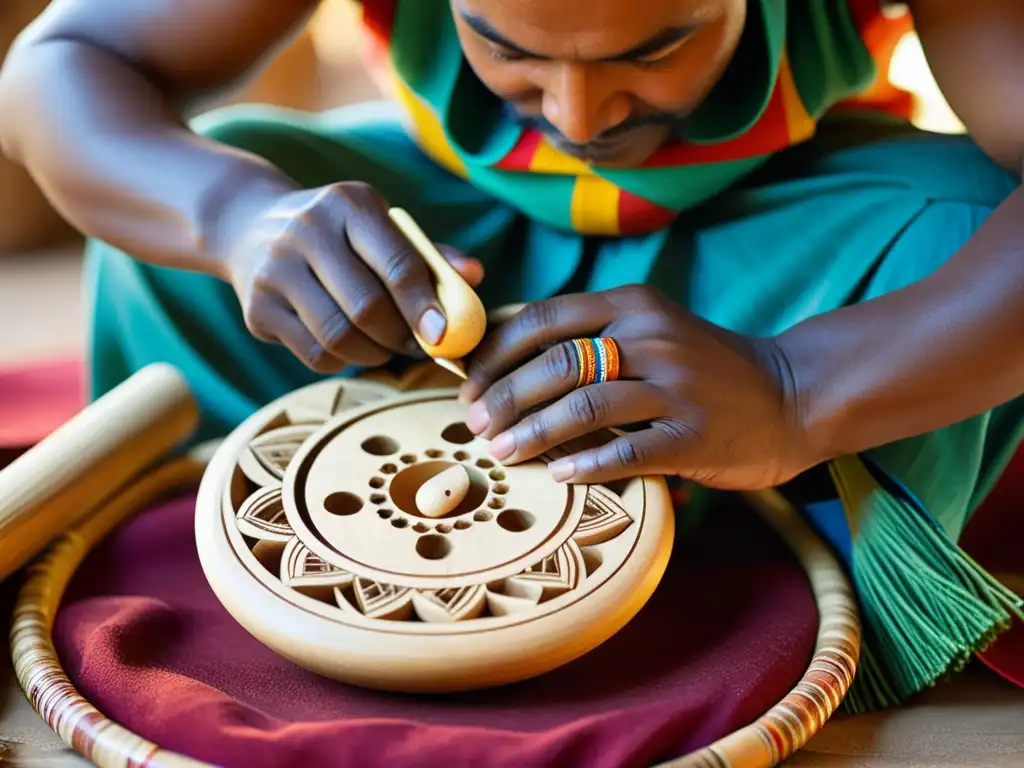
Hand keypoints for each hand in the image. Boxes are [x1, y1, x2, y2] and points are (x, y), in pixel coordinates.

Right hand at [225, 182, 482, 371]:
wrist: (250, 226)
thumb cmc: (339, 235)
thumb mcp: (380, 229)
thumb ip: (428, 255)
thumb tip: (476, 275)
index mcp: (349, 204)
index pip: (397, 263)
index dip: (424, 305)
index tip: (443, 335)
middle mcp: (306, 231)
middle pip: (367, 307)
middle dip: (401, 336)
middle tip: (418, 346)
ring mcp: (274, 270)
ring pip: (339, 336)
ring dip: (374, 354)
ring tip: (385, 346)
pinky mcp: (257, 309)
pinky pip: (314, 354)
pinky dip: (343, 361)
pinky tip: (350, 346)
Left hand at [458, 286, 812, 489]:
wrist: (790, 393)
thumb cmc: (704, 366)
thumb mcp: (651, 329)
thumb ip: (592, 334)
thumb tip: (508, 357)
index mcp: (634, 304)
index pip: (546, 318)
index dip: (498, 352)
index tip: (469, 383)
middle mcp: (652, 337)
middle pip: (555, 364)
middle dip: (504, 397)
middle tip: (475, 426)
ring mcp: (675, 387)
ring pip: (583, 406)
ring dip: (532, 432)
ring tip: (502, 453)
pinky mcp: (693, 435)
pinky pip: (625, 451)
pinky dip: (585, 464)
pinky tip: (557, 475)